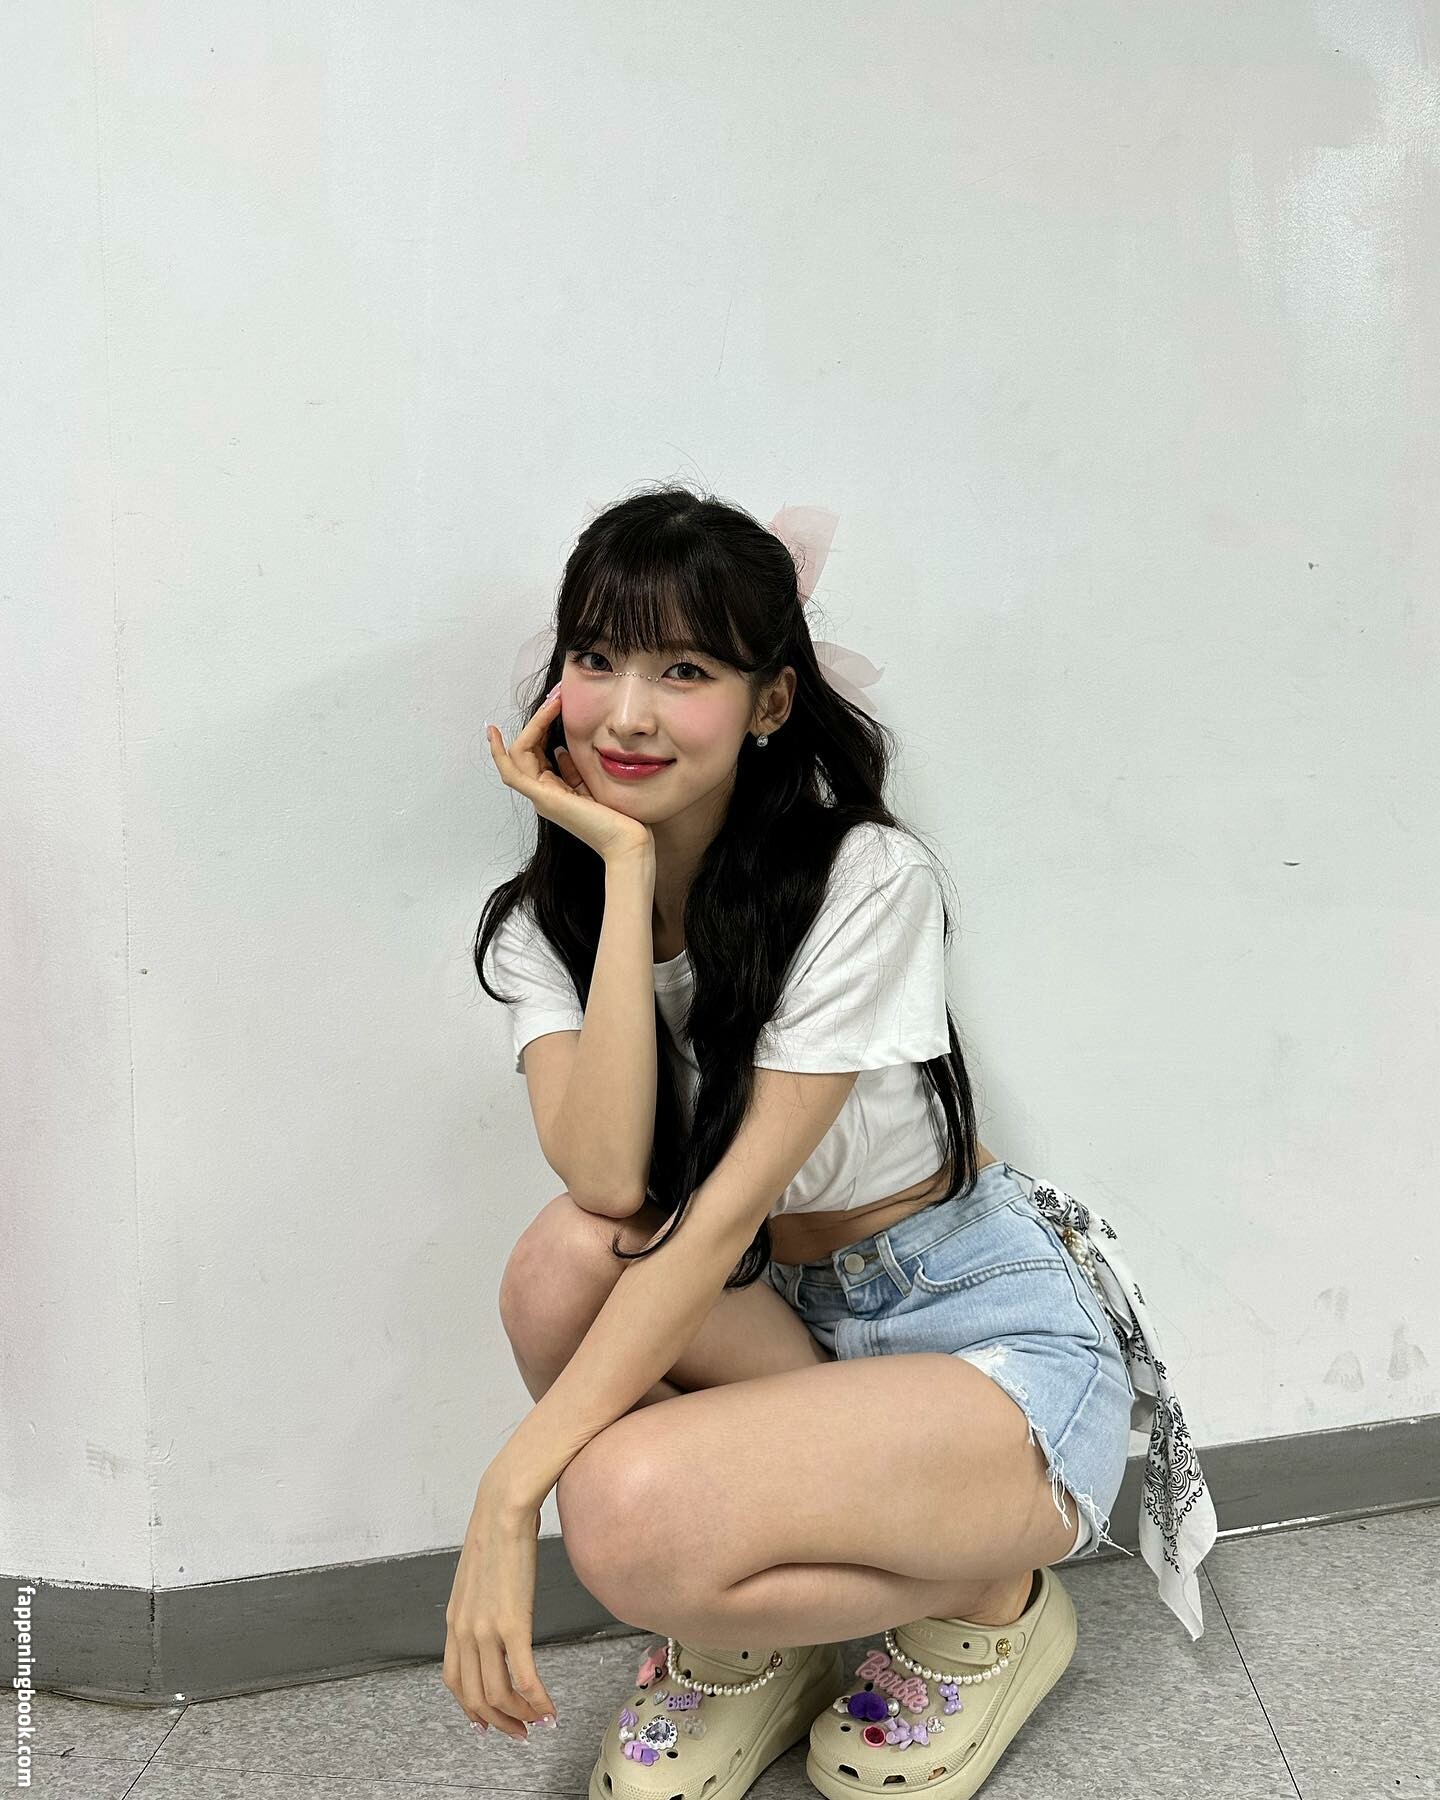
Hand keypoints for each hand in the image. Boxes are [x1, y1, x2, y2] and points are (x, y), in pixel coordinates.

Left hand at [443, 1488, 558, 1741]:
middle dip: (498, 1721)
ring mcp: (487, 1629)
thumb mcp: (476, 1577)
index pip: (455, 1681)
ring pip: (498, 1693)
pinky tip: (550, 1708)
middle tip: (520, 1732)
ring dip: (520, 1715)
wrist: (502, 1508)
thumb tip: (493, 1615)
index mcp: (455, 1621)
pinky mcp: (513, 1623)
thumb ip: (478, 1603)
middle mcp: (465, 1631)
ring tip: (539, 1722)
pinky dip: (537, 1699)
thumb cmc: (495, 1532)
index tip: (490, 1721)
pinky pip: (524, 1676)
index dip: (472, 1709)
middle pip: (474, 1697)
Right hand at [487, 687, 654, 863]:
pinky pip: (511, 771)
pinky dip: (499, 752)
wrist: (628, 841)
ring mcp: (540, 797)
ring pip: (519, 754)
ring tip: (553, 702)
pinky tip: (494, 733)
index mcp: (554, 792)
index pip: (536, 754)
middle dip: (539, 719)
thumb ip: (573, 770)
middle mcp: (543, 795)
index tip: (554, 703)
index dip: (539, 727)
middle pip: (526, 750)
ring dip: (534, 724)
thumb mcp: (592, 785)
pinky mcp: (544, 798)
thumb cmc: (618, 818)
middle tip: (557, 695)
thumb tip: (559, 750)